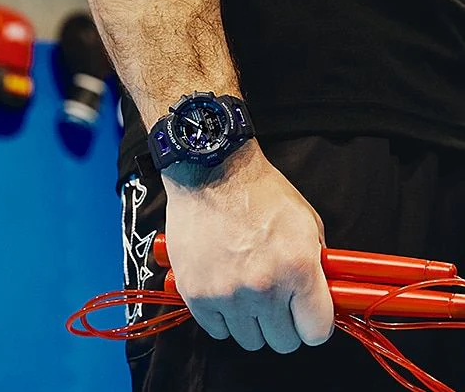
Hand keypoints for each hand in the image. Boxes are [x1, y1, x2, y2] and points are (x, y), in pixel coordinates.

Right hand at [161, 140, 333, 353]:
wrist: (211, 172)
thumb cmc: (259, 192)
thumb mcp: (305, 221)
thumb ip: (316, 264)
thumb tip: (319, 296)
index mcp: (297, 268)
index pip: (316, 332)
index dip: (312, 325)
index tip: (305, 316)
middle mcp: (262, 287)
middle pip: (281, 342)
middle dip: (282, 324)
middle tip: (274, 300)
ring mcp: (226, 293)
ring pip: (247, 339)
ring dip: (250, 321)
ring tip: (244, 290)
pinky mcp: (195, 293)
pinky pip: (215, 328)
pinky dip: (221, 316)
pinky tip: (222, 289)